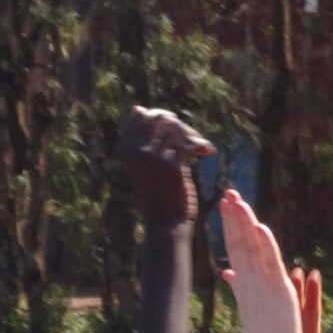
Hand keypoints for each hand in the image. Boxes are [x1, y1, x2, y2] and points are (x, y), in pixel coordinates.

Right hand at [120, 105, 216, 228]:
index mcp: (125, 149)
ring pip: (178, 128)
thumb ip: (142, 136)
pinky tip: (207, 152)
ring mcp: (152, 157)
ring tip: (201, 148)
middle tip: (192, 141)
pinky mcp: (171, 164)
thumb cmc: (157, 195)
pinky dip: (202, 145)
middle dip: (181, 126)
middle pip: (162, 118)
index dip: (163, 119)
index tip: (176, 133)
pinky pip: (190, 142)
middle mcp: (135, 150)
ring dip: (193, 136)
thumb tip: (136, 107)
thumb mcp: (143, 163)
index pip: (143, 116)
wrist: (166, 225)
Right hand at [217, 189, 298, 332]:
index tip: (227, 209)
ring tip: (235, 200)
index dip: (232, 229)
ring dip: (244, 223)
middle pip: (239, 244)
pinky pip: (270, 262)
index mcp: (246, 287)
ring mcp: (263, 286)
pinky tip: (259, 225)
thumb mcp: (253, 314)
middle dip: (234, 218)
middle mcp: (251, 283)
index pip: (237, 251)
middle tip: (227, 195)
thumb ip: (244, 293)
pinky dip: (265, 244)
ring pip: (251, 248)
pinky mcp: (278, 292)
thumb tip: (231, 279)